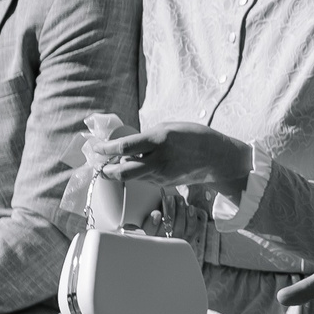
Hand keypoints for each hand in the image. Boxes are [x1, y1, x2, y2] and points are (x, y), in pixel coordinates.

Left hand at [89, 122, 252, 201]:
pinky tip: (139, 166)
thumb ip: (147, 138)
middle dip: (106, 171)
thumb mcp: (169, 128)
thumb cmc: (193, 137)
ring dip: (121, 172)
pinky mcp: (165, 184)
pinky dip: (137, 173)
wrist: (217, 158)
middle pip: (123, 173)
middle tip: (99, 166)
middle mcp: (159, 160)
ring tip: (114, 164)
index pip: (124, 147)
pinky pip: (144, 179)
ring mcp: (162, 175)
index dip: (106, 149)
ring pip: (132, 177)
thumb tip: (126, 147)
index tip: (96, 148)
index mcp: (159, 140)